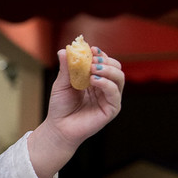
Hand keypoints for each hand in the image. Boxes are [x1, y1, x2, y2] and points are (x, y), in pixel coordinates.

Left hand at [28, 45, 124, 177]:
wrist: (58, 128)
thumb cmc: (60, 107)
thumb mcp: (61, 84)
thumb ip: (66, 68)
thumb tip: (64, 49)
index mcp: (95, 80)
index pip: (104, 62)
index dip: (100, 54)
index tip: (91, 49)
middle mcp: (105, 88)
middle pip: (116, 67)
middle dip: (105, 61)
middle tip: (92, 61)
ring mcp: (110, 98)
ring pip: (119, 77)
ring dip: (107, 70)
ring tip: (92, 70)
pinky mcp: (111, 109)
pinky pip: (114, 93)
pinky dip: (106, 83)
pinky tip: (94, 80)